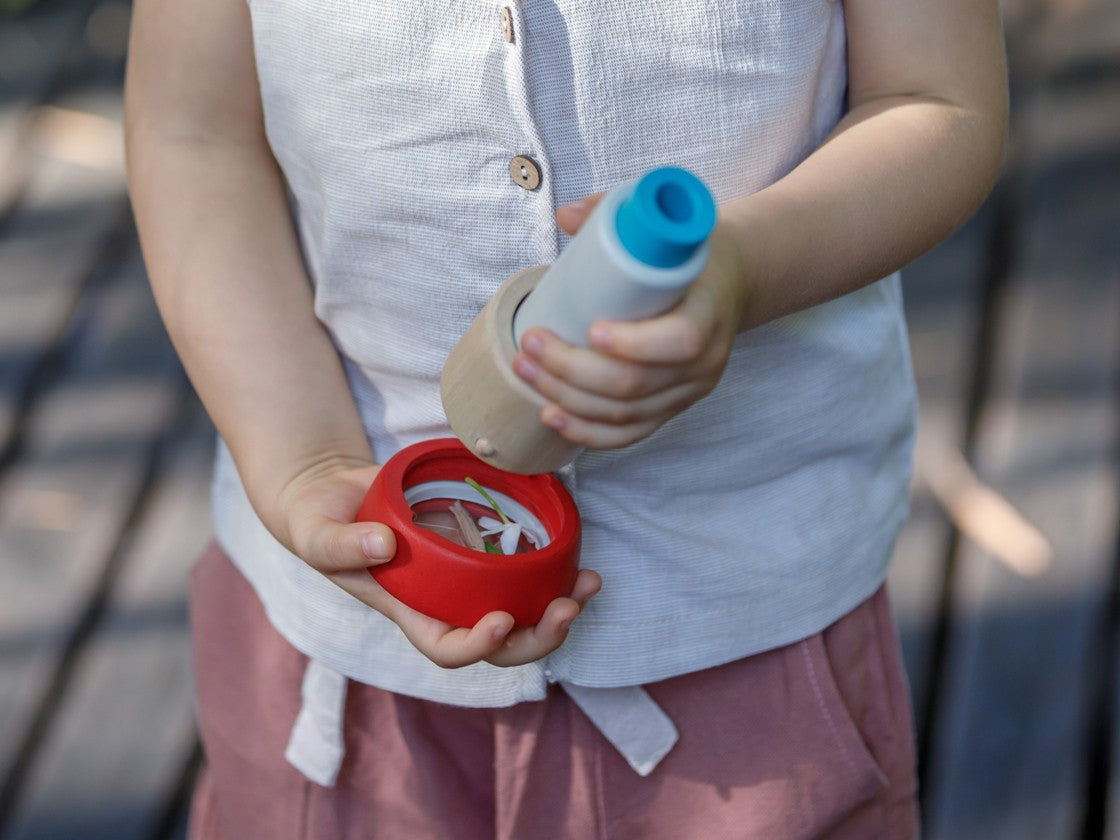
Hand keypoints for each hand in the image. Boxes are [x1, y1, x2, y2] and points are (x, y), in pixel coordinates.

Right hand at [275, 457, 601, 667]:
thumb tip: (385, 545)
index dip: (478, 646)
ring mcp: (467, 578)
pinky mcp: (481, 546)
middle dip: (539, 635)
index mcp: (409, 612)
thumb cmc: (320, 522)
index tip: (500, 621)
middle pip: (501, 643)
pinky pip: (523, 568)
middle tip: (568, 607)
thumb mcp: (317, 534)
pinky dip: (553, 565)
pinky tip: (577, 551)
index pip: (447, 649)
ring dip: (560, 605)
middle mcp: (445, 604)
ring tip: (589, 583)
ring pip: (523, 610)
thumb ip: (342, 544)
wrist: (337, 493)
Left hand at [512, 196, 747, 449]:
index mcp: (710, 313)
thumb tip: (565, 216)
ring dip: (567, 398)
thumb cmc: (690, 255)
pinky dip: (587, 432)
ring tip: (526, 370)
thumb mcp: (666, 229)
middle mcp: (705, 363)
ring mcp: (687, 392)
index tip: (591, 329)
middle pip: (635, 384)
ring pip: (624, 414)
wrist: (728, 284)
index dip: (633, 343)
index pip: (680, 341)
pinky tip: (552, 416)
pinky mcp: (670, 409)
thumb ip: (616, 214)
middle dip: (572, 369)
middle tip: (532, 344)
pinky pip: (629, 434)